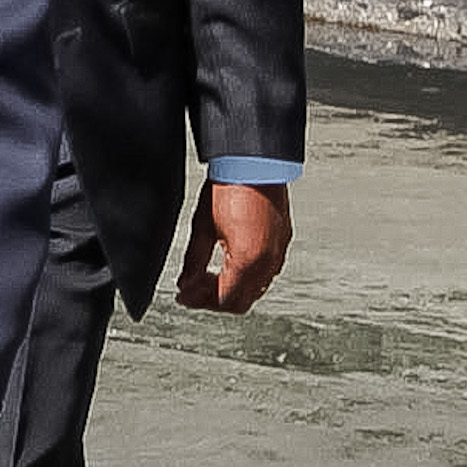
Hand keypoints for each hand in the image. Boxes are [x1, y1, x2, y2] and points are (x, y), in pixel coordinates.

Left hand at [175, 180, 292, 313]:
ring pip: (255, 288)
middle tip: (192, 290)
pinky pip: (266, 272)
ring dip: (230, 288)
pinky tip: (227, 266)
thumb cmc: (228, 189)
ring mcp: (279, 252)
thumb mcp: (202, 227)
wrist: (253, 164)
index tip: (184, 297)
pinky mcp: (282, 242)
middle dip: (214, 299)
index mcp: (248, 260)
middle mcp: (269, 262)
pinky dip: (245, 277)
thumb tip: (186, 284)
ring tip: (206, 278)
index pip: (225, 300)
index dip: (201, 302)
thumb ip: (193, 262)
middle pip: (242, 300)